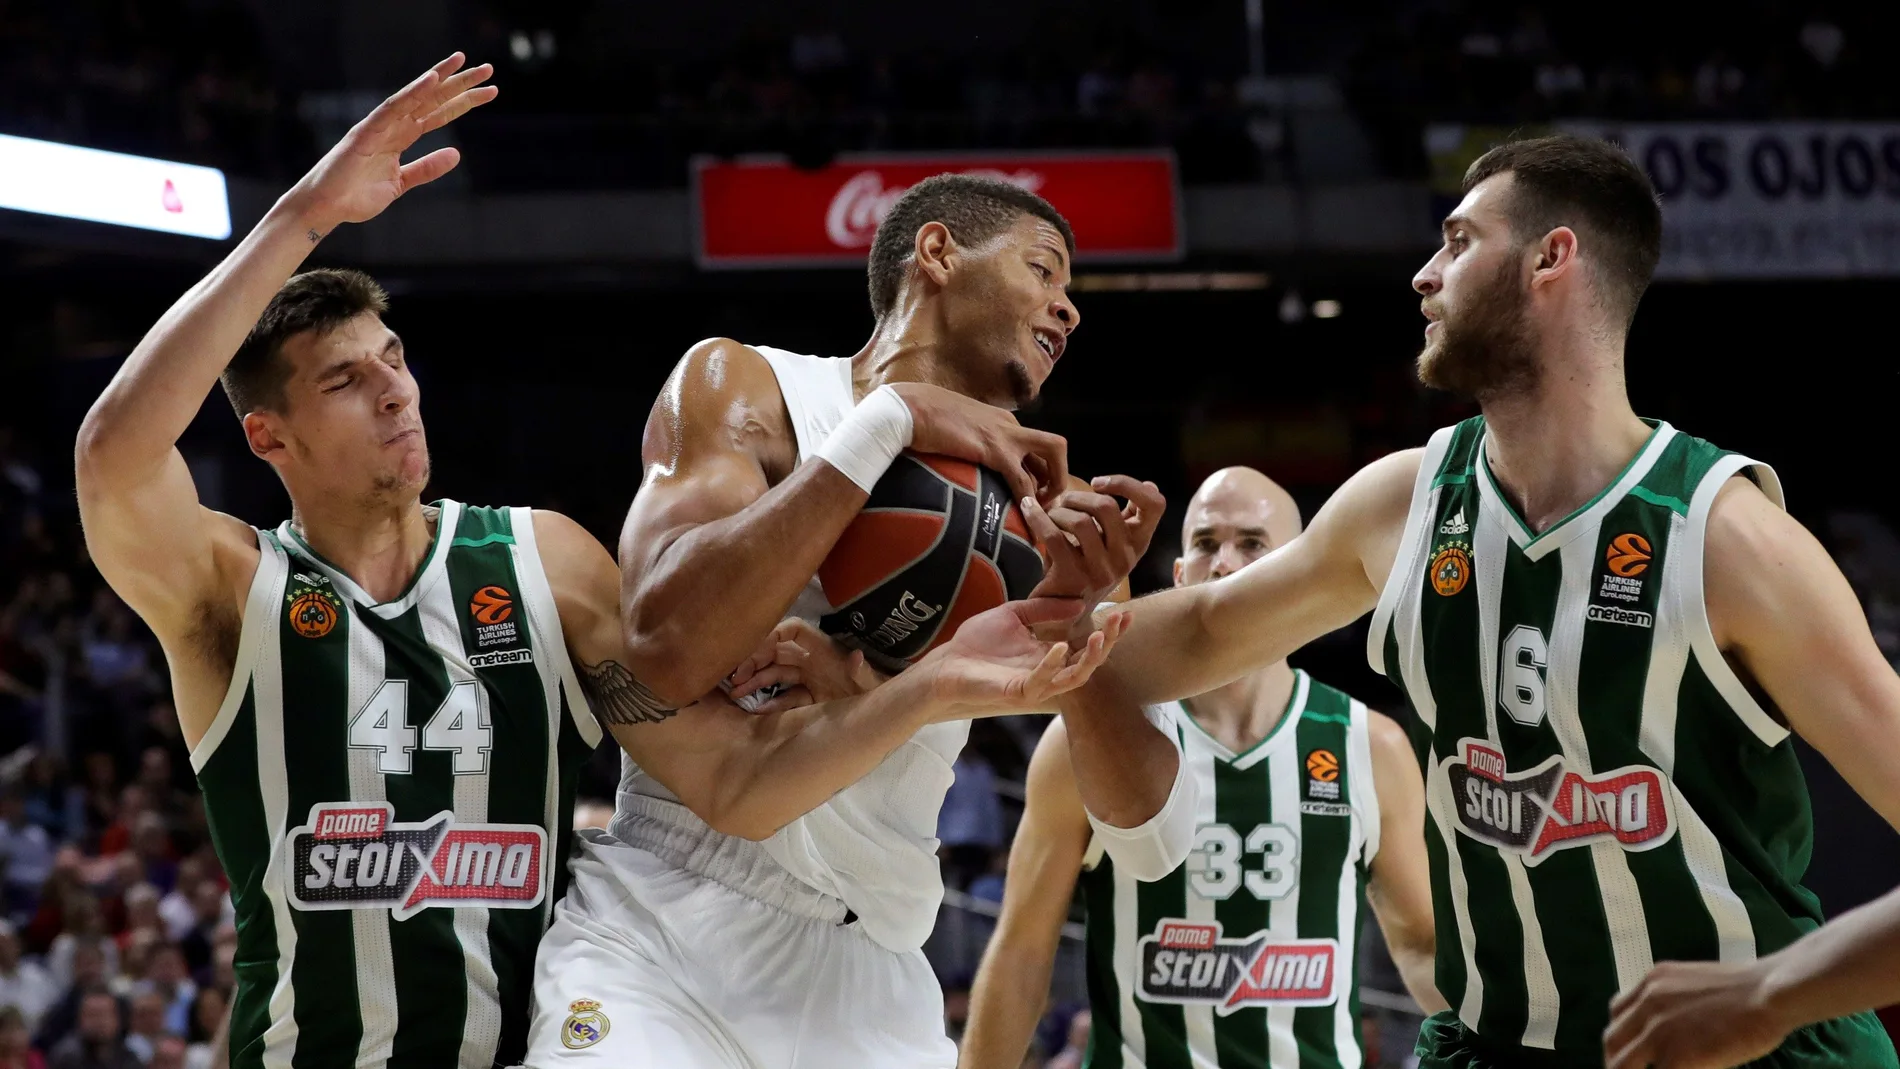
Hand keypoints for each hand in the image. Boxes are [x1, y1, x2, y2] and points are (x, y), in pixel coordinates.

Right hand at [287, 53, 497, 232]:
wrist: (326, 208)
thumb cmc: (356, 195)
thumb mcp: (401, 183)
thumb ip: (426, 168)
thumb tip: (455, 154)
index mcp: (400, 137)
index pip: (437, 114)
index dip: (462, 102)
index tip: (488, 92)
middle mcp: (391, 126)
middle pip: (432, 100)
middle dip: (460, 85)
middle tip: (488, 70)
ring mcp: (379, 127)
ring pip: (415, 98)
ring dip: (440, 79)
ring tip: (464, 63)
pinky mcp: (366, 132)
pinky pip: (392, 109)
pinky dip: (412, 93)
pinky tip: (432, 79)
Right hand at [726, 618, 884, 712]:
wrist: (893, 713)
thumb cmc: (884, 693)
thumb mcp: (875, 686)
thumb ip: (863, 673)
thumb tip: (855, 657)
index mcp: (824, 650)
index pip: (792, 630)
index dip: (770, 635)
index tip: (753, 652)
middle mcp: (814, 660)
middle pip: (776, 652)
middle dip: (754, 660)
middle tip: (735, 677)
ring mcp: (811, 679)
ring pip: (776, 674)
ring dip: (756, 681)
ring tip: (735, 694)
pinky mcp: (812, 698)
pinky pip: (785, 697)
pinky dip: (770, 704)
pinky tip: (755, 711)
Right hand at [888, 382, 1068, 504]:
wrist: (909, 409)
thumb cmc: (923, 418)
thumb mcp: (957, 429)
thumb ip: (970, 443)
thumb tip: (966, 460)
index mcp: (1003, 422)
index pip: (1036, 446)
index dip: (1041, 472)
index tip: (1033, 494)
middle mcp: (1011, 425)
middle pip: (1055, 447)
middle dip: (1058, 476)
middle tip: (1044, 503)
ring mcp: (1006, 435)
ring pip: (1054, 454)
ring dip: (1052, 487)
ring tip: (1039, 513)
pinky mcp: (995, 450)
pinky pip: (1024, 479)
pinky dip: (1028, 500)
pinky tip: (1023, 516)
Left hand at [920, 597, 1129, 709]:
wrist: (947, 662)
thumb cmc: (978, 642)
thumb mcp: (1015, 614)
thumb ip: (1045, 609)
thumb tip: (1079, 603)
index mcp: (1051, 655)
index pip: (1088, 646)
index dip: (1109, 632)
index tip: (1125, 613)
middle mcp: (1049, 673)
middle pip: (1090, 663)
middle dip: (1108, 643)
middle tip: (1119, 620)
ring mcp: (1035, 685)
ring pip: (1074, 678)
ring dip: (1090, 658)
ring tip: (1100, 636)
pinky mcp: (1018, 692)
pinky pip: (1042, 682)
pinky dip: (1052, 664)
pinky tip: (1060, 645)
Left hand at [1023, 476, 1165, 619]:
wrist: (1065, 616)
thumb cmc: (1087, 568)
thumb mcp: (1112, 543)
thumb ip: (1128, 516)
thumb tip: (1150, 483)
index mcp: (1138, 544)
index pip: (1154, 504)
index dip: (1128, 484)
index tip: (1098, 483)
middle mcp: (1125, 558)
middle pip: (1107, 507)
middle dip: (1079, 496)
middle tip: (1065, 502)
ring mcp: (1101, 570)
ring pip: (1081, 521)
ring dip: (1059, 510)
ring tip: (1051, 514)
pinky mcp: (1074, 578)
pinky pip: (1054, 536)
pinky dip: (1038, 517)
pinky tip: (1029, 509)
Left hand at [1603, 959, 1793, 1068]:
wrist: (1768, 993)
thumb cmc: (1748, 989)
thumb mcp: (1695, 981)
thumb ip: (1674, 1000)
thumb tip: (1674, 1025)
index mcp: (1652, 982)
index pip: (1617, 1012)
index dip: (1621, 1036)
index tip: (1630, 1051)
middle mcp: (1647, 1003)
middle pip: (1612, 1040)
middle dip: (1616, 1061)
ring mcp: (1658, 1030)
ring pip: (1622, 1064)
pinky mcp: (1676, 1056)